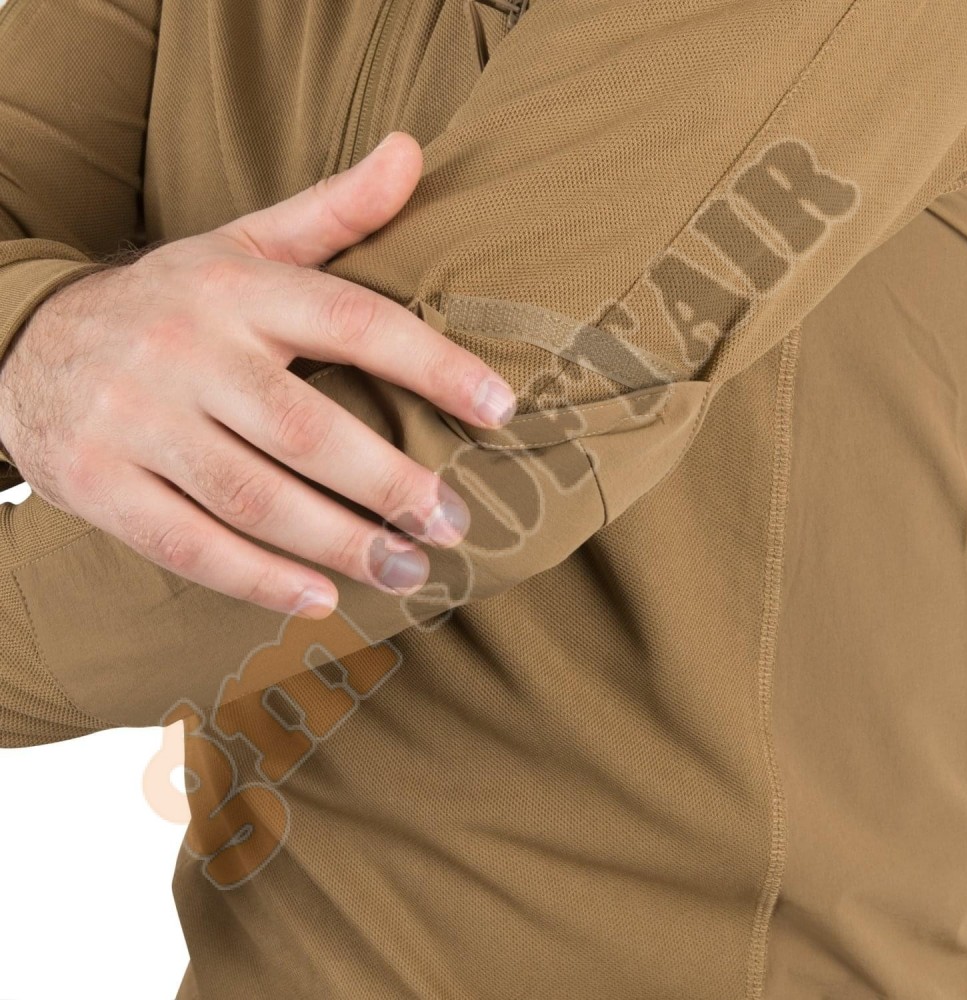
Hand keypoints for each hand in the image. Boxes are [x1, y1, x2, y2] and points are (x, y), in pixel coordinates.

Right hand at [0, 132, 516, 618]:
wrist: (25, 340)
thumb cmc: (169, 301)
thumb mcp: (241, 243)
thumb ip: (332, 212)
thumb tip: (413, 153)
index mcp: (236, 287)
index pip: (354, 321)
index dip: (434, 366)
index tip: (501, 410)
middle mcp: (186, 349)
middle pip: (306, 429)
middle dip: (390, 484)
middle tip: (453, 522)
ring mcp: (135, 420)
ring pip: (252, 496)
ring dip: (339, 543)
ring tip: (407, 570)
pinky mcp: (97, 482)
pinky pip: (187, 544)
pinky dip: (258, 580)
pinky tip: (321, 599)